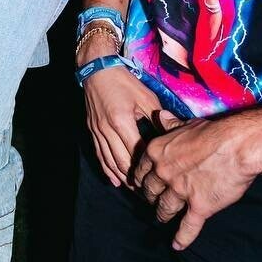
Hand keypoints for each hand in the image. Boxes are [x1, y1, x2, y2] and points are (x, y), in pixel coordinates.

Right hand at [81, 59, 154, 188]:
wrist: (97, 70)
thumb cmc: (124, 82)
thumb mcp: (146, 97)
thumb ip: (157, 119)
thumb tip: (169, 137)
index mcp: (122, 121)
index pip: (136, 151)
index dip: (146, 167)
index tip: (157, 178)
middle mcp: (107, 129)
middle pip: (121, 161)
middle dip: (134, 179)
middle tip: (148, 191)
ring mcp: (98, 131)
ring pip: (109, 161)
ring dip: (121, 177)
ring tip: (133, 190)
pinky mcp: (92, 130)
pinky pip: (99, 154)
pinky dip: (107, 169)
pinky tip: (114, 180)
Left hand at [135, 115, 257, 248]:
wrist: (237, 145)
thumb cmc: (214, 131)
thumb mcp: (186, 124)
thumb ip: (170, 125)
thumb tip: (160, 116)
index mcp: (157, 153)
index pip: (141, 169)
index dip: (141, 178)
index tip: (141, 183)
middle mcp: (163, 174)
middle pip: (150, 190)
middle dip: (149, 197)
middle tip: (150, 201)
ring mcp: (180, 192)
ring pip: (164, 208)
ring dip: (161, 215)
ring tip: (161, 218)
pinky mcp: (199, 207)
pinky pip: (187, 227)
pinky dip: (182, 238)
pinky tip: (177, 245)